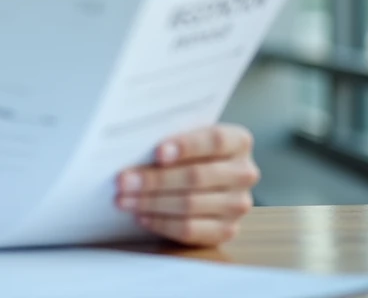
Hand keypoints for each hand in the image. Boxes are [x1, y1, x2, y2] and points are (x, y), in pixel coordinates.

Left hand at [114, 123, 259, 246]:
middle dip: (155, 180)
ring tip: (124, 200)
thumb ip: (170, 139)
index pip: (215, 141)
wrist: (204, 179)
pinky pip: (191, 230)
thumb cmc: (188, 153)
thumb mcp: (185, 137)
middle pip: (197, 176)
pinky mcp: (227, 230)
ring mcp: (238, 204)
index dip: (186, 146)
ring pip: (190, 205)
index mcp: (238, 141)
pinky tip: (142, 217)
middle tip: (123, 181)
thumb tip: (133, 146)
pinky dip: (162, 224)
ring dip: (151, 203)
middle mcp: (244, 172)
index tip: (157, 153)